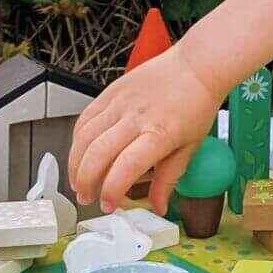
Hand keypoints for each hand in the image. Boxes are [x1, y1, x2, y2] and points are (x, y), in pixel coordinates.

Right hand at [69, 40, 224, 214]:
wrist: (197, 66)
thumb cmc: (197, 104)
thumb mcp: (190, 147)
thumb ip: (169, 178)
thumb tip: (158, 207)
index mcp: (159, 134)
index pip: (126, 168)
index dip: (112, 191)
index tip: (110, 205)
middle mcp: (136, 117)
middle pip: (97, 154)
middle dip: (86, 182)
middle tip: (88, 198)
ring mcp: (120, 102)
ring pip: (84, 137)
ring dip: (75, 164)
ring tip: (79, 181)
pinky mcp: (110, 91)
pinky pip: (85, 118)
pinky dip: (77, 140)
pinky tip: (81, 154)